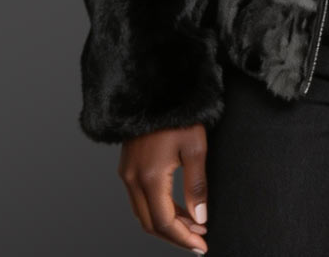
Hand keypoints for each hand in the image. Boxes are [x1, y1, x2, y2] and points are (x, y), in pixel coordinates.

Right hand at [118, 125, 210, 251]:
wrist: (156, 87)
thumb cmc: (179, 113)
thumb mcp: (195, 147)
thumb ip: (196, 186)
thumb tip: (200, 219)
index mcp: (149, 177)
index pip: (164, 222)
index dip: (183, 239)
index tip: (202, 247)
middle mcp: (132, 179)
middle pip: (151, 224)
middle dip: (175, 236)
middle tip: (199, 239)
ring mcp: (127, 173)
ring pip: (144, 213)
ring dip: (167, 224)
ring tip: (193, 225)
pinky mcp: (128, 166)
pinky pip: (140, 199)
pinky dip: (158, 209)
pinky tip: (178, 208)